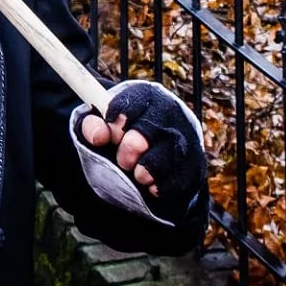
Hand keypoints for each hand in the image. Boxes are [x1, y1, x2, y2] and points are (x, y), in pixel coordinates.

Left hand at [77, 80, 203, 220]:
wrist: (148, 158)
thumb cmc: (122, 135)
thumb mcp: (103, 127)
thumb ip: (92, 126)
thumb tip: (98, 135)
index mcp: (147, 97)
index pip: (137, 100)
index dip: (122, 115)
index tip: (110, 131)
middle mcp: (171, 114)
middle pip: (156, 125)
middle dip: (135, 145)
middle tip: (122, 160)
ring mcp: (186, 139)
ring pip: (174, 151)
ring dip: (152, 167)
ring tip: (137, 176)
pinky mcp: (194, 166)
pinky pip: (184, 175)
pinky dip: (166, 185)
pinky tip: (152, 188)